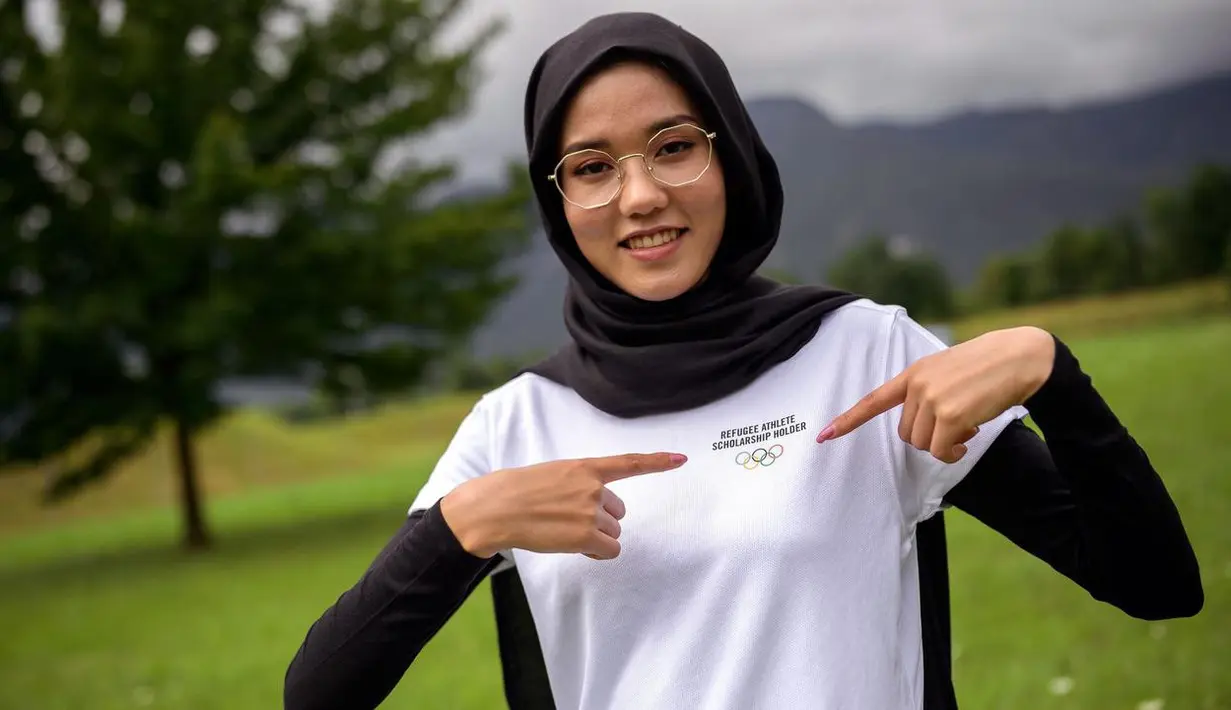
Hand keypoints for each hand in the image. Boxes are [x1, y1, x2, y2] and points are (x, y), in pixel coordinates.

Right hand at [440, 452, 687, 559]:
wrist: (496, 508)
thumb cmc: (518, 492)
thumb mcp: (553, 476)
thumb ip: (579, 485)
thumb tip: (597, 509)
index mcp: (585, 467)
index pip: (629, 463)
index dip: (657, 462)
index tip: (681, 459)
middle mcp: (594, 487)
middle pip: (617, 513)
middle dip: (599, 520)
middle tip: (566, 520)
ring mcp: (591, 511)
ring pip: (612, 534)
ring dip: (594, 538)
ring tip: (562, 531)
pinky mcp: (586, 536)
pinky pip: (608, 551)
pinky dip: (595, 553)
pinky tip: (571, 545)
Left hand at [816, 326, 1054, 462]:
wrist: (1019, 358)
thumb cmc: (987, 368)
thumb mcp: (947, 371)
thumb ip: (927, 392)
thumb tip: (923, 430)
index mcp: (913, 373)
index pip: (874, 399)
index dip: (849, 419)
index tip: (824, 435)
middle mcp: (917, 385)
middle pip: (906, 433)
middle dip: (928, 437)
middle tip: (957, 425)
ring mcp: (932, 399)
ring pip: (921, 444)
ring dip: (943, 444)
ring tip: (967, 425)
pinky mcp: (950, 415)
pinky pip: (940, 450)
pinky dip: (953, 451)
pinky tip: (970, 435)